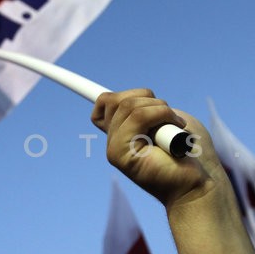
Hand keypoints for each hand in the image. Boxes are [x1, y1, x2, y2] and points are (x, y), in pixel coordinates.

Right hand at [91, 89, 224, 208]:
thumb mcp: (169, 120)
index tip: (53, 69)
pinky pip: (139, 116)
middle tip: (170, 118)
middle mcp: (114, 141)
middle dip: (148, 98)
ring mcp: (114, 148)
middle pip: (115, 99)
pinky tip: (174, 132)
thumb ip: (145, 108)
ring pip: (129, 105)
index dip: (87, 90)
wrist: (201, 184)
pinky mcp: (119, 155)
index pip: (101, 107)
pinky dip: (162, 115)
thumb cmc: (192, 153)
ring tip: (176, 127)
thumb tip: (129, 98)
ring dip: (161, 109)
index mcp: (123, 132)